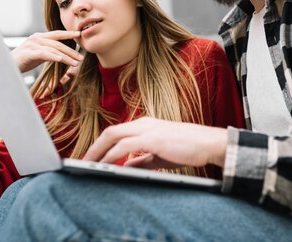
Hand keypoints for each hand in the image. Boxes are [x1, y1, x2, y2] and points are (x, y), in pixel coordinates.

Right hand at [11, 30, 82, 73]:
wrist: (6, 67)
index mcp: (39, 37)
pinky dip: (54, 57)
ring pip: (53, 50)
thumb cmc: (23, 61)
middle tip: (81, 58)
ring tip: (76, 63)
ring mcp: (31, 45)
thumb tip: (61, 55)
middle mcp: (36, 38)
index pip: (56, 34)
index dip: (68, 33)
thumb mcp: (38, 54)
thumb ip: (48, 52)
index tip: (79, 34)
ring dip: (66, 57)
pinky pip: (44, 54)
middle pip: (58, 43)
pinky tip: (61, 60)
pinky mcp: (28, 53)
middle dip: (71, 51)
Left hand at [83, 117, 228, 167]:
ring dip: (98, 151)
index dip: (102, 144)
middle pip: (110, 132)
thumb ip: (141, 160)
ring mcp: (147, 129)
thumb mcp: (159, 156)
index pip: (117, 133)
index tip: (92, 156)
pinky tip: (105, 164)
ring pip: (113, 136)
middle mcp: (143, 123)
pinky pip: (124, 146)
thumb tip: (125, 167)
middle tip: (82, 160)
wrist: (209, 144)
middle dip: (94, 147)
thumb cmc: (187, 148)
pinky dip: (112, 155)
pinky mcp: (152, 138)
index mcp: (145, 125)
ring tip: (88, 164)